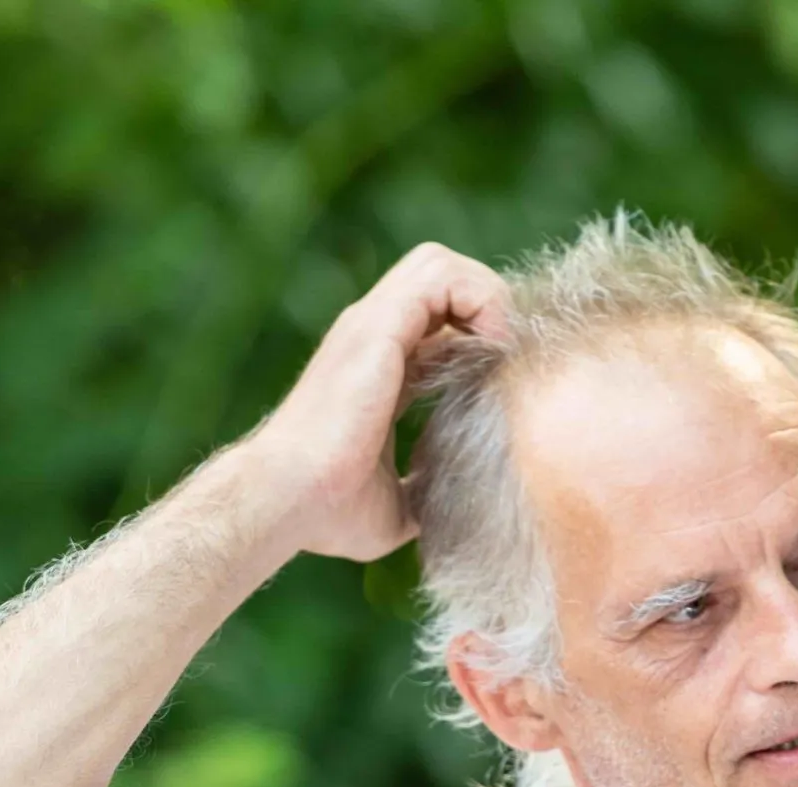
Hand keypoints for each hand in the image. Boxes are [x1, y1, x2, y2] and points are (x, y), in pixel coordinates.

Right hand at [238, 242, 508, 562]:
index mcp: (379, 368)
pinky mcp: (376, 326)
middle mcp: (373, 337)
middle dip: (487, 305)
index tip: (507, 385)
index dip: (481, 339)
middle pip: (442, 277)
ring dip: (486, 298)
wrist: (289, 501)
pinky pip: (441, 277)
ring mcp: (371, 326)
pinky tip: (492, 350)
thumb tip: (457, 511)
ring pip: (441, 264)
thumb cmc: (330, 512)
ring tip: (501, 351)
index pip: (439, 323)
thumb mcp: (398, 505)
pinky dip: (480, 301)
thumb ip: (427, 492)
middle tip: (508, 360)